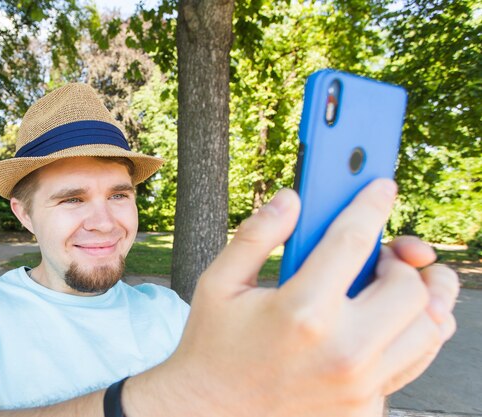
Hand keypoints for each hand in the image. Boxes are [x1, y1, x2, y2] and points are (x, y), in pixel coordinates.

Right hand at [125, 179, 457, 416]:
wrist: (208, 413)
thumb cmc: (213, 347)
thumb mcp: (219, 283)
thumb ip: (257, 236)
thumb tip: (292, 199)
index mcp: (301, 311)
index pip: (353, 240)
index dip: (371, 204)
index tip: (382, 188)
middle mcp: (342, 351)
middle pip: (409, 287)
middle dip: (400, 261)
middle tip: (380, 255)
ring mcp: (359, 386)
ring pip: (428, 329)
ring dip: (418, 298)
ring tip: (391, 286)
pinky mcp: (365, 409)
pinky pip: (412, 363)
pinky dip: (409, 334)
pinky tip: (383, 321)